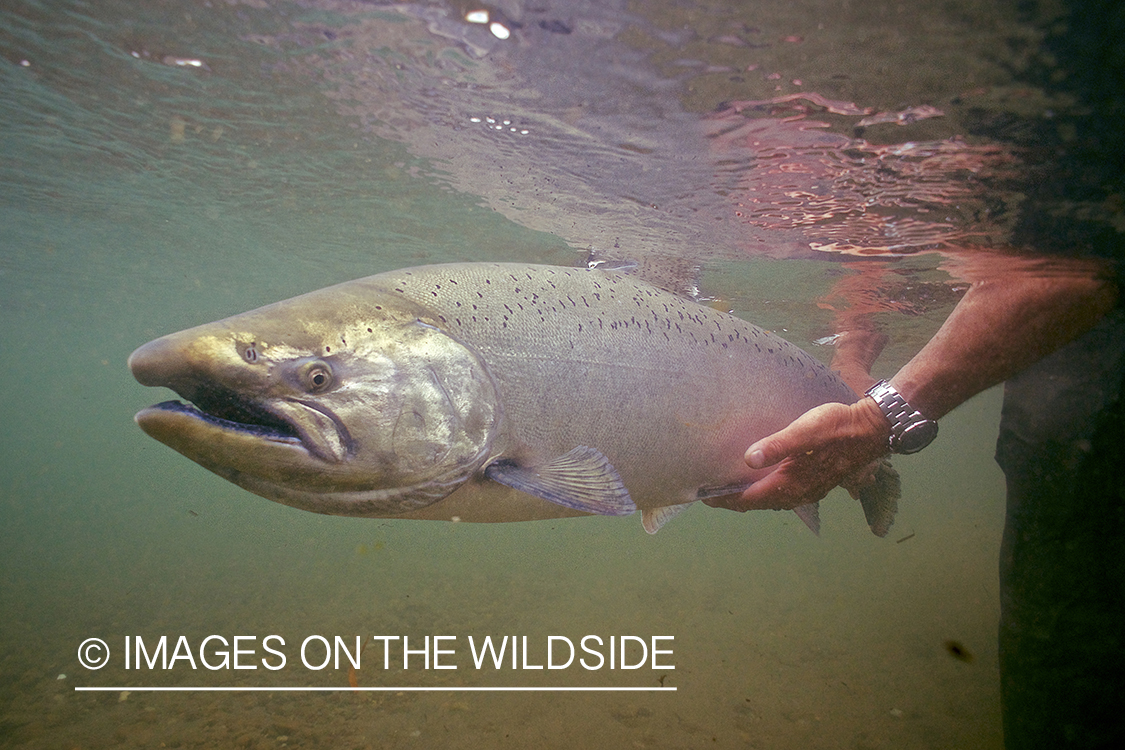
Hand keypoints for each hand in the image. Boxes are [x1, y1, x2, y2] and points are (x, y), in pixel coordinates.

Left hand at [704, 398, 890, 510]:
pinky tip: (760, 476)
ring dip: (750, 495)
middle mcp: (798, 493)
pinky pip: (783, 492)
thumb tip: (748, 459)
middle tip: (711, 490)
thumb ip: (777, 445)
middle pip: (757, 503)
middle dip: (733, 499)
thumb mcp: (805, 431)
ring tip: (730, 484)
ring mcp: (809, 489)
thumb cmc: (838, 427)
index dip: (725, 499)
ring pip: (771, 499)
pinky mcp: (816, 481)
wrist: (873, 429)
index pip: (749, 499)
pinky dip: (765, 489)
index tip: (703, 494)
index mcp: (791, 484)